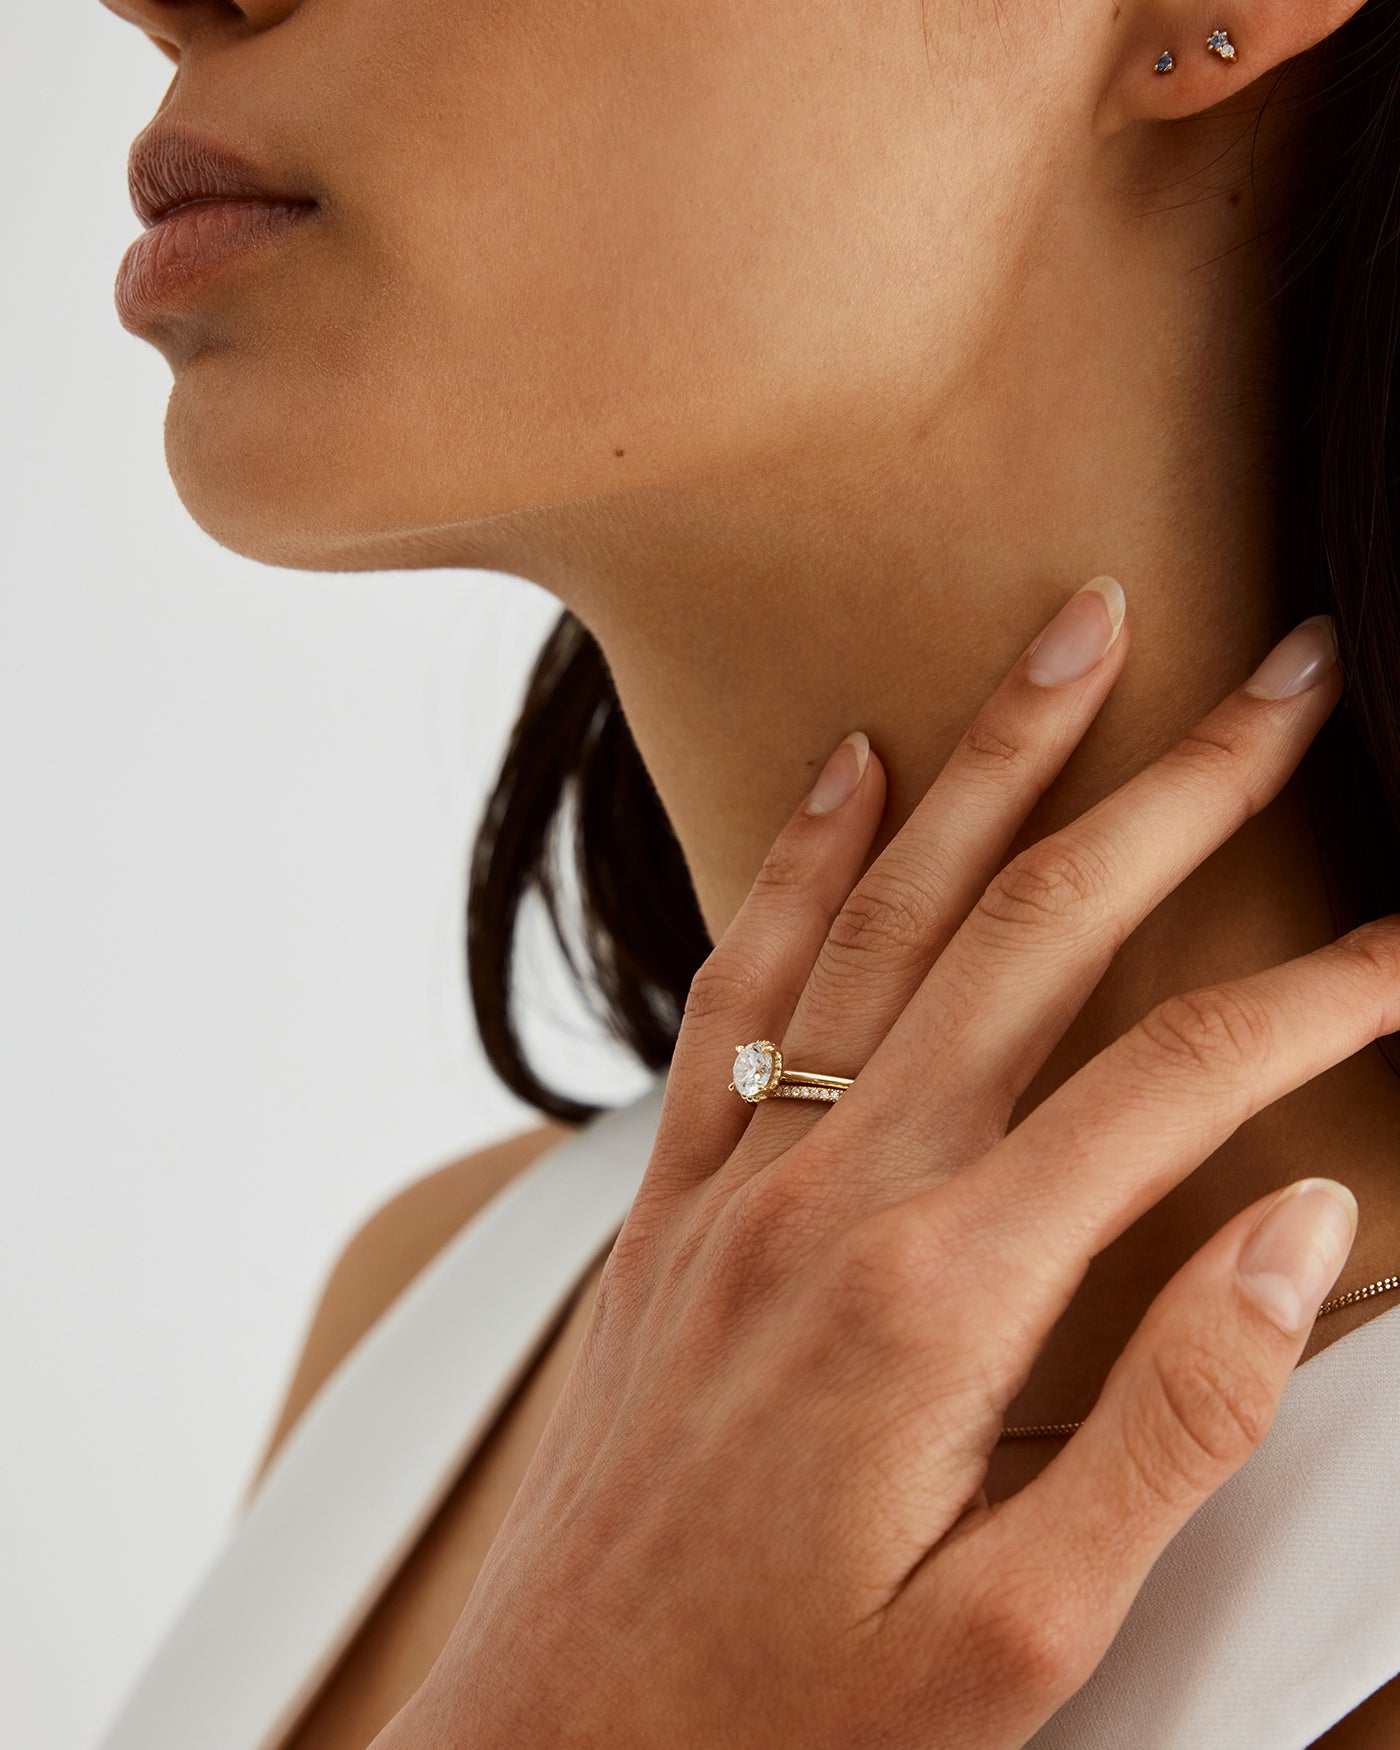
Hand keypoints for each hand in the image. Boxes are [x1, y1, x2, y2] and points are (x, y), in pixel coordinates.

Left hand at [379, 585, 1376, 1747]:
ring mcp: (739, 1176)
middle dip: (1180, 790)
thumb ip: (1172, 1413)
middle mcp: (830, 1194)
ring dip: (994, 764)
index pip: (1178, 1084)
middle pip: (1040, 933)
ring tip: (1076, 637)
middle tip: (1284, 681)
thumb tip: (1288, 1232)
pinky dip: (801, 864)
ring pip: (889, 913)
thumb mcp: (1024, 1631)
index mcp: (943, 1296)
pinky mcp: (675, 1194)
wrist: (558, 1744)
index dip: (1320, 997)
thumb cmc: (781, 1720)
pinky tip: (850, 774)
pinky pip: (739, 984)